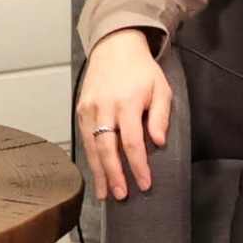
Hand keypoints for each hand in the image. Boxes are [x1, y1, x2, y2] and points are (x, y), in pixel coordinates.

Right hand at [75, 29, 174, 199]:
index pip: (132, 142)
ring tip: (105, 194)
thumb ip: (160, 116)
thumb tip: (159, 142)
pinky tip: (97, 174)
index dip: (138, 166)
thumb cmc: (141, 71)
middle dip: (114, 175)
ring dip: (99, 173)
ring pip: (92, 147)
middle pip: (107, 149)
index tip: (145, 184)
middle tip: (121, 196)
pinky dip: (91, 158)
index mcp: (127, 103)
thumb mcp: (161, 89)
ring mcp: (89, 109)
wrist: (115, 47)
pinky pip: (85, 139)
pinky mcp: (80, 110)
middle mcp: (105, 107)